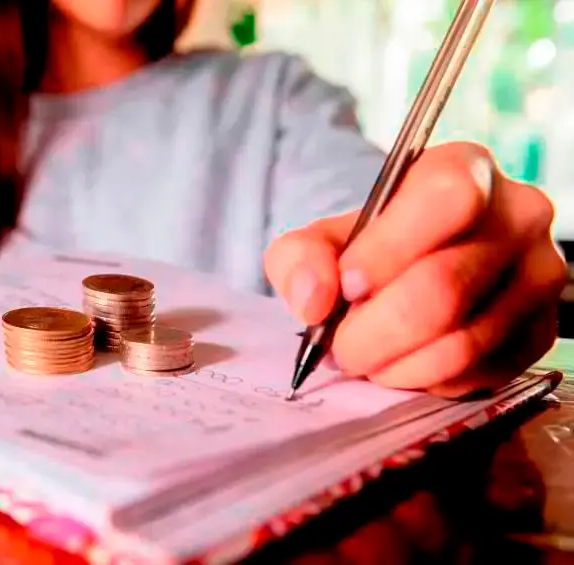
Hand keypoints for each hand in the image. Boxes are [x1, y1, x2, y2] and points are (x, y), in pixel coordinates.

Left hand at [265, 142, 566, 396]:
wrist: (412, 271)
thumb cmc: (369, 249)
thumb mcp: (321, 240)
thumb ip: (300, 258)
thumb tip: (313, 299)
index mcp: (465, 170)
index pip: (446, 198)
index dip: (388, 250)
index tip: (348, 286)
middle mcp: (519, 215)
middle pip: (444, 286)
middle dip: (375, 333)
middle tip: (342, 349)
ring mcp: (539, 276)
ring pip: (462, 341)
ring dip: (396, 365)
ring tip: (368, 359)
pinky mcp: (542, 331)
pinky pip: (480, 373)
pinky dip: (428, 381)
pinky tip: (405, 364)